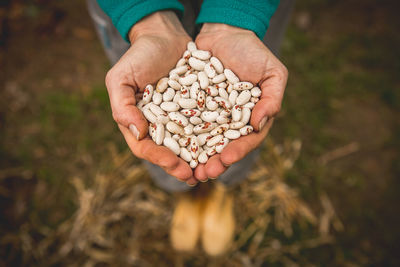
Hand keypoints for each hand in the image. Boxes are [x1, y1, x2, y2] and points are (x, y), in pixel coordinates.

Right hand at [105, 11, 196, 183]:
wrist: (164, 36)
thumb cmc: (139, 56)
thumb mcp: (121, 78)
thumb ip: (122, 106)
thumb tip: (137, 134)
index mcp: (138, 123)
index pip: (146, 148)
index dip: (160, 159)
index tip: (176, 166)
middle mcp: (159, 125)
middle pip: (169, 152)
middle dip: (181, 166)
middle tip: (195, 177)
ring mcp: (179, 119)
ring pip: (188, 144)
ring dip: (199, 159)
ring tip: (212, 169)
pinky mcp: (197, 110)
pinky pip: (204, 126)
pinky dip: (212, 137)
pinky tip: (223, 145)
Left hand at [193, 23, 287, 180]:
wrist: (224, 32)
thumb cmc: (252, 51)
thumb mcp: (273, 72)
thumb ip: (272, 99)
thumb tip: (260, 124)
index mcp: (250, 118)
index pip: (246, 140)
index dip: (237, 151)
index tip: (225, 158)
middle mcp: (229, 121)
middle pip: (221, 147)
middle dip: (213, 162)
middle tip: (203, 174)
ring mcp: (209, 115)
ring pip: (201, 140)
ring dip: (194, 156)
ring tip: (187, 170)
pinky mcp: (191, 106)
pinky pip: (185, 122)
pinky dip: (179, 135)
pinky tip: (171, 146)